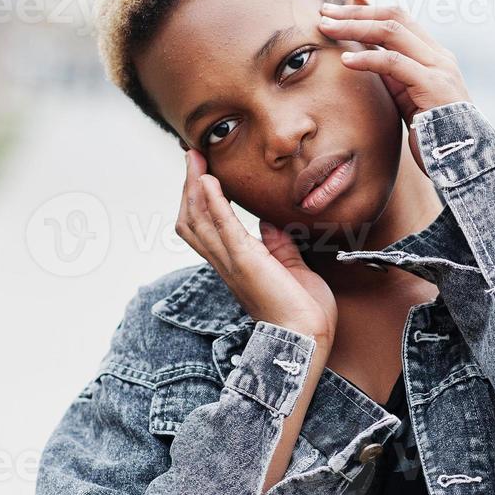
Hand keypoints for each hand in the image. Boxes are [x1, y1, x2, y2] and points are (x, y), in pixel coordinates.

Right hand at [176, 149, 336, 344]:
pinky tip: (209, 182)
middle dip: (189, 186)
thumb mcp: (291, 269)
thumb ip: (278, 246)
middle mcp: (226, 263)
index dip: (198, 200)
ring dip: (195, 186)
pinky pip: (223, 227)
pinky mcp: (246, 261)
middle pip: (192, 220)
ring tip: (196, 160)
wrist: (306, 337)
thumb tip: (269, 224)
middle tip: (192, 156)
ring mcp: (233, 262)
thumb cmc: (303, 311)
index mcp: (235, 265)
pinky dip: (214, 202)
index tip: (201, 172)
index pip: (205, 228)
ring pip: (199, 220)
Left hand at [319, 3, 470, 174]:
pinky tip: (345, 60)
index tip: (335, 11)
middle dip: (356, 12)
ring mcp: (439, 68)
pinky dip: (367, 59)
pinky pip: (394, 63)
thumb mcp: (406, 97)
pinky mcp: (433, 86)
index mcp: (434, 55)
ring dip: (355, 27)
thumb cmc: (433, 134)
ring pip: (392, 32)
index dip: (366, 10)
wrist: (463, 162)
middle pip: (393, 17)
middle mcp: (439, 55)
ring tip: (326, 28)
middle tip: (324, 11)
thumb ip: (389, 74)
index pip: (399, 19)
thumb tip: (363, 52)